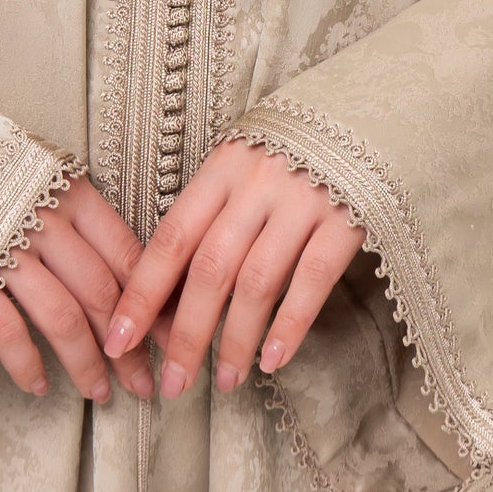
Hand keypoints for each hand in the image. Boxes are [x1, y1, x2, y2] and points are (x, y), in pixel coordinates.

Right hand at [0, 170, 175, 402]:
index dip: (155, 303)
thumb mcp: (40, 180)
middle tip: (145, 382)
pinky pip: (8, 331)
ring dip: (88, 364)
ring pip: (64, 319)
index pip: (127, 255)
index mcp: (69, 192)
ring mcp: (5, 249)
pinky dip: (28, 364)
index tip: (174, 338)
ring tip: (100, 394)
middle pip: (102, 294)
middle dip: (129, 346)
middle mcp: (43, 219)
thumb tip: (127, 276)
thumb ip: (78, 220)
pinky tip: (39, 385)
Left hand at [101, 140, 364, 398]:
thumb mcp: (246, 162)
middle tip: (171, 385)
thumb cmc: (298, 146)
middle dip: (185, 334)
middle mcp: (257, 183)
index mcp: (223, 168)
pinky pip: (313, 278)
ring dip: (235, 340)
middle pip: (210, 269)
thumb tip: (173, 287)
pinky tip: (273, 360)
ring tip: (223, 382)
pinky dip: (290, 324)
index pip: (170, 239)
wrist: (375, 106)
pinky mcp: (348, 216)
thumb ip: (216, 211)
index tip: (118, 340)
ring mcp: (303, 199)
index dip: (141, 294)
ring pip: (256, 281)